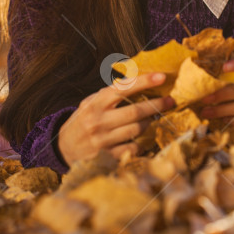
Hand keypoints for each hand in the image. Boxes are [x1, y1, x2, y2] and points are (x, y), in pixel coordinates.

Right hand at [58, 73, 174, 165]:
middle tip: (171, 100)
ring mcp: (103, 141)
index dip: (144, 81)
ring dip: (150, 123)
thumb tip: (137, 81)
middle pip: (135, 111)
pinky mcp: (107, 157)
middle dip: (156, 105)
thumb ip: (110, 94)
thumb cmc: (82, 122)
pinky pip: (133, 148)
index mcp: (95, 104)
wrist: (63, 149)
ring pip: (137, 130)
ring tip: (154, 118)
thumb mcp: (90, 103)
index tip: (162, 76)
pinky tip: (144, 138)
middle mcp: (98, 121)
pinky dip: (142, 142)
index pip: (123, 88)